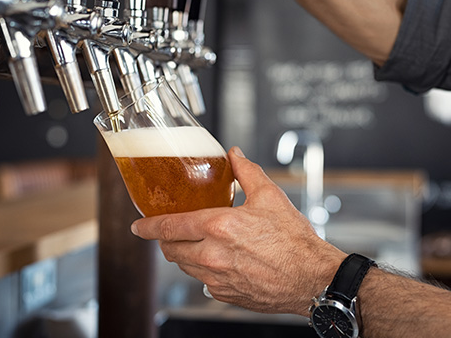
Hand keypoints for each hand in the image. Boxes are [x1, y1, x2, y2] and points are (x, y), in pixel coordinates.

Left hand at [131, 146, 345, 314]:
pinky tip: (217, 260)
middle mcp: (213, 255)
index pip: (169, 227)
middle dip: (165, 240)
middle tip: (170, 232)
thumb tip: (234, 155)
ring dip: (183, 254)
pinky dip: (202, 270)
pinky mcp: (225, 295)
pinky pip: (202, 282)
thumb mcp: (270, 196)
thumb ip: (246, 172)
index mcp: (219, 227)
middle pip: (171, 249)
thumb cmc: (294, 241)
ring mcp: (217, 279)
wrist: (313, 278)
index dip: (148, 226)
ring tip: (196, 243)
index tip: (138, 226)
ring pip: (184, 267)